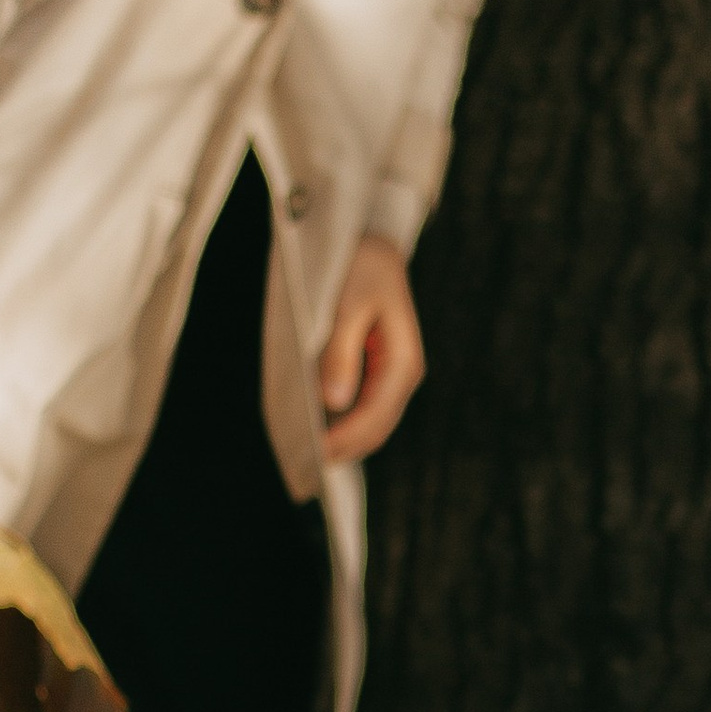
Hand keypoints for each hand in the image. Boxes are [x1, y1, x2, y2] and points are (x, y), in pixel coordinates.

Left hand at [318, 235, 424, 465]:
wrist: (374, 243)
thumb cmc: (360, 268)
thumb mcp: (347, 305)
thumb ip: (340, 353)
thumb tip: (334, 401)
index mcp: (403, 361)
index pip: (375, 414)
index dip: (345, 438)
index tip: (315, 453)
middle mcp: (404, 374)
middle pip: (377, 428)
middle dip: (345, 449)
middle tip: (306, 468)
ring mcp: (394, 376)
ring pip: (373, 424)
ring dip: (346, 442)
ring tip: (309, 456)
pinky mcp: (380, 373)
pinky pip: (365, 410)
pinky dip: (345, 425)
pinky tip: (319, 432)